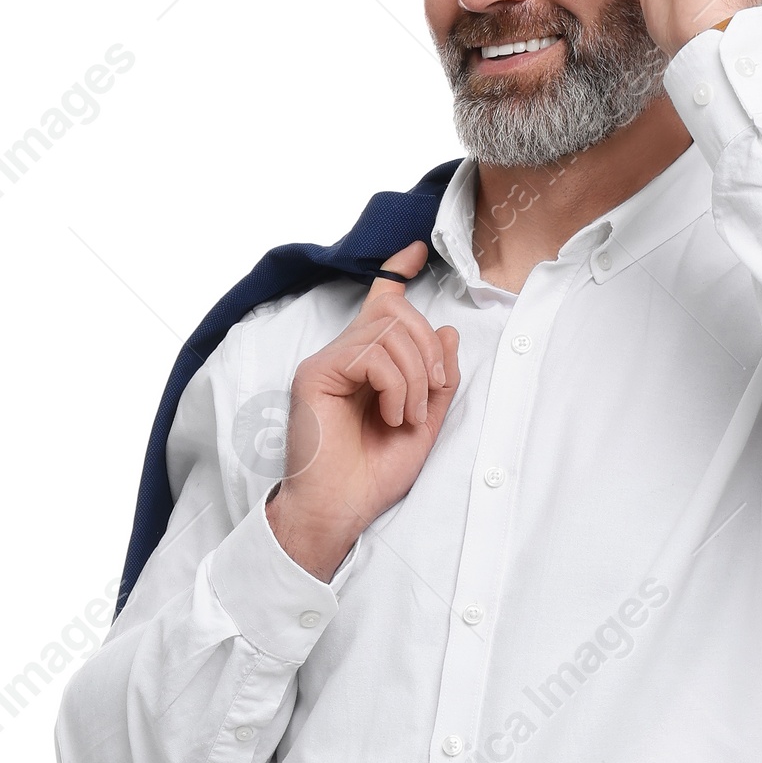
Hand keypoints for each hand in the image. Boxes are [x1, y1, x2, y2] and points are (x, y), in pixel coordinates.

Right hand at [265, 245, 460, 582]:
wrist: (339, 512)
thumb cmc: (372, 476)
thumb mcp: (423, 425)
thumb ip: (437, 381)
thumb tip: (446, 331)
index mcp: (367, 365)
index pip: (380, 304)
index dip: (397, 272)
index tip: (417, 250)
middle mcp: (343, 356)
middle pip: (397, 313)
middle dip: (428, 352)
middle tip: (429, 397)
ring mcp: (326, 362)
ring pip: (388, 331)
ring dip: (415, 377)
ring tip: (405, 417)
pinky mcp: (315, 374)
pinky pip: (371, 353)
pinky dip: (395, 385)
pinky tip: (390, 416)